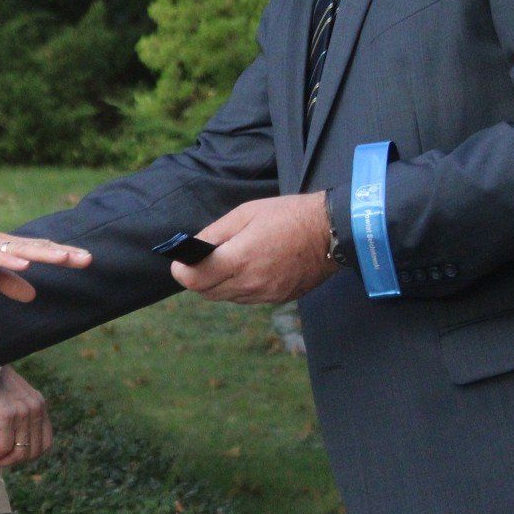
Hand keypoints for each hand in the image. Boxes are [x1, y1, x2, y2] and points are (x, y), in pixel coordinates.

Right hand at [0, 223, 89, 301]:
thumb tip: (33, 295)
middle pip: (36, 247)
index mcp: (3, 247)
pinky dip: (11, 260)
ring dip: (44, 254)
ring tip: (66, 259)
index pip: (38, 249)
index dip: (62, 254)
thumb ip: (6, 281)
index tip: (86, 259)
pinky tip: (27, 264)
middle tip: (89, 259)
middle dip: (63, 253)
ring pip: (20, 250)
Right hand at [0, 365, 49, 465]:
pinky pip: (5, 447)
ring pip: (19, 452)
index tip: (14, 456)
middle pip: (34, 451)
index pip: (46, 443)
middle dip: (15, 461)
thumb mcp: (16, 398)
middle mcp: (35, 408)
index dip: (31, 455)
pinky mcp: (7, 415)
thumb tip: (21, 447)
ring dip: (4, 461)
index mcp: (40, 405)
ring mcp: (23, 412)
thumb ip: (23, 416)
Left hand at [172, 192, 336, 304]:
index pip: (195, 279)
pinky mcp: (278, 299)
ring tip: (229, 261)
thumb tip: (193, 246)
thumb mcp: (245, 213)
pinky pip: (247, 299)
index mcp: (239, 259)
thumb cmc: (288, 216)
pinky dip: (240, 287)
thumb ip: (215, 233)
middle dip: (198, 278)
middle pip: (207, 293)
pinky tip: (250, 268)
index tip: (181, 261)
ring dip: (219, 284)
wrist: (331, 232)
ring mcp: (266, 295)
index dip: (182, 271)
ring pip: (226, 298)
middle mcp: (251, 283)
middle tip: (203, 259)